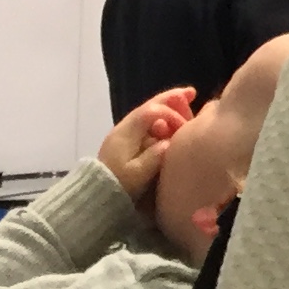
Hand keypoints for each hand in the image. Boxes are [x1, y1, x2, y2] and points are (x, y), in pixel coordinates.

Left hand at [97, 88, 193, 215]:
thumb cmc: (119, 185)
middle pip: (149, 105)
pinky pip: (147, 122)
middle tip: (192, 93)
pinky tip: (172, 119)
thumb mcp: (137, 174)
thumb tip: (169, 142)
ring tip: (186, 99)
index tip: (184, 127)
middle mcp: (125, 128)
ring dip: (168, 105)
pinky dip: (162, 116)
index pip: (152, 112)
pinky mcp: (127, 141)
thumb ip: (154, 157)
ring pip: (148, 112)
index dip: (171, 114)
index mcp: (127, 133)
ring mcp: (125, 133)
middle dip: (171, 98)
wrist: (96, 195)